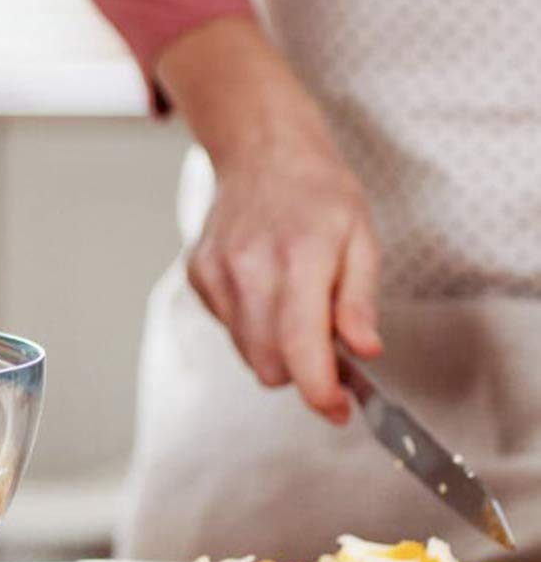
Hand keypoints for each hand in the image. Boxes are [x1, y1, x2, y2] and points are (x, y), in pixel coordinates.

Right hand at [159, 20, 383, 423]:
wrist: (261, 151)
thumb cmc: (318, 191)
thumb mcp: (362, 237)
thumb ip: (358, 300)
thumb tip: (363, 351)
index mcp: (300, 257)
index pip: (301, 347)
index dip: (319, 392)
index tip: (338, 410)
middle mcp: (250, 267)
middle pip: (269, 363)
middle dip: (301, 372)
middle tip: (329, 352)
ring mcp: (217, 272)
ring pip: (247, 352)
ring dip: (277, 350)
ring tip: (298, 312)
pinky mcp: (198, 275)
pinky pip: (228, 327)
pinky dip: (252, 325)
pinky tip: (267, 290)